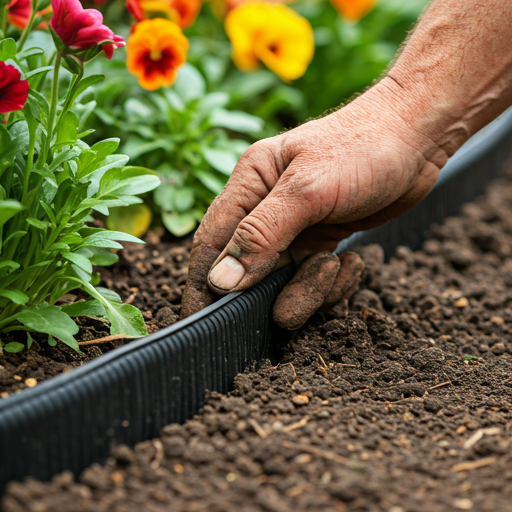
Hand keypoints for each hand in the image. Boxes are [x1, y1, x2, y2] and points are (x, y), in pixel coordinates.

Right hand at [181, 79, 448, 327]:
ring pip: (284, 285)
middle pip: (249, 273)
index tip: (201, 324)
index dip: (201, 285)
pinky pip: (313, 283)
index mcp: (249, 186)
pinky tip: (352, 261)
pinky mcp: (319, 243)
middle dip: (275, 293)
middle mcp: (265, 210)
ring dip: (312, 290)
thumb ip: (260, 234)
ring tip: (337, 264)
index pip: (210, 243)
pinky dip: (333, 284)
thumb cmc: (363, 148)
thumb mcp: (308, 190)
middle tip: (305, 291)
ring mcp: (294, 230)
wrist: (418, 139)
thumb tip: (219, 281)